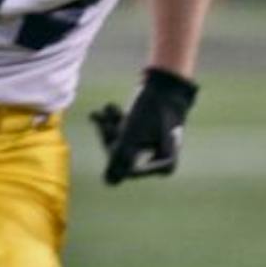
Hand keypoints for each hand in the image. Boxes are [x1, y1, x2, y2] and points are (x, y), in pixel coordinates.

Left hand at [89, 67, 198, 184]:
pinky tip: (108, 108)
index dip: (114, 154)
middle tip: (100, 116)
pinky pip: (127, 133)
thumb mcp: (131, 134)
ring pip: (123, 142)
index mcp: (164, 164)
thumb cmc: (152, 109)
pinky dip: (116, 122)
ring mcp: (153, 145)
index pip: (128, 170)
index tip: (115, 134)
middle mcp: (160, 158)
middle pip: (124, 156)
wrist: (165, 83)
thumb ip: (120, 159)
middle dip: (109, 136)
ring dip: (109, 126)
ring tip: (104, 109)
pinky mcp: (146, 132)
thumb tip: (109, 183)